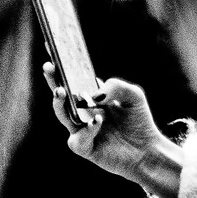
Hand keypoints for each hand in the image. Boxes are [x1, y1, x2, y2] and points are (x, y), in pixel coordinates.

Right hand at [41, 65, 182, 197]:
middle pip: (61, 95)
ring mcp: (81, 130)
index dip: (61, 66)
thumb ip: (116, 87)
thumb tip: (94, 93)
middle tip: (49, 66)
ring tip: (61, 91)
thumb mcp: (133, 96)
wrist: (147, 150)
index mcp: (90, 97)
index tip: (51, 47)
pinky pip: (78, 139)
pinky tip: (97, 121)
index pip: (72, 80)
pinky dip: (87, 129)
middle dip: (52, 80)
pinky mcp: (86, 148)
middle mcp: (82, 113)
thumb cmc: (139, 121)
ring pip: (63, 116)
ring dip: (60, 104)